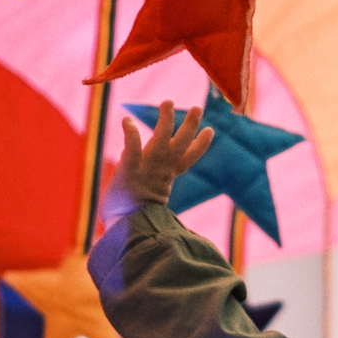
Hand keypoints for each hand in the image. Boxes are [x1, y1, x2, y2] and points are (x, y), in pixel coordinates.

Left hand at [97, 101, 215, 226]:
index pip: (186, 160)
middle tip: (198, 109)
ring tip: (168, 103)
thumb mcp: (146, 213)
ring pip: (162, 139)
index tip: (210, 132)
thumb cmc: (131, 227)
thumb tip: (155, 227)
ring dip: (166, 120)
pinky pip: (133, 146)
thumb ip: (148, 210)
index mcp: (164, 182)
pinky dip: (131, 132)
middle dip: (190, 127)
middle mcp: (159, 172)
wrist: (128, 235)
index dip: (199, 146)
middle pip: (180, 145)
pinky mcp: (130, 168)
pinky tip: (126, 120)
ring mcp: (146, 168)